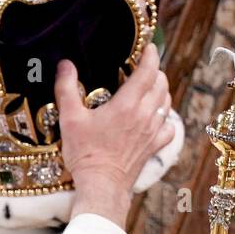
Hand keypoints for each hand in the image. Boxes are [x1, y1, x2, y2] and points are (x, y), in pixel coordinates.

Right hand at [57, 43, 174, 227]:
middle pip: (161, 83)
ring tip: (150, 89)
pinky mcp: (153, 147)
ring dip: (161, 91)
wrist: (101, 186)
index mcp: (128, 103)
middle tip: (144, 68)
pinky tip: (157, 118)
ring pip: (167, 102)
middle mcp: (145, 114)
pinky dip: (166, 118)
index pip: (148, 70)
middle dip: (155, 72)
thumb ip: (67, 89)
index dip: (150, 55)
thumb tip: (65, 65)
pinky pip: (169, 127)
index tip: (147, 47)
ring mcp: (152, 132)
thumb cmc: (85, 154)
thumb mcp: (70, 119)